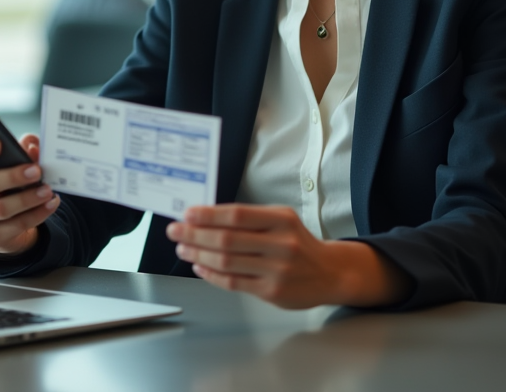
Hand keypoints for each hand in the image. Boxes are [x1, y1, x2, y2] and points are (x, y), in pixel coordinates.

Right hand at [0, 134, 59, 254]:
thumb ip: (22, 150)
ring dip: (28, 199)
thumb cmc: (6, 183)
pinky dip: (38, 213)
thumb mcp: (11, 164)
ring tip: (47, 190)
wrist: (3, 220)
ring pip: (2, 208)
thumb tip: (32, 146)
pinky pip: (18, 224)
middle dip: (14, 176)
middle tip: (36, 170)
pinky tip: (51, 203)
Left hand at [165, 204, 408, 308]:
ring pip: (227, 262)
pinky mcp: (272, 292)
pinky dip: (211, 275)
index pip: (237, 215)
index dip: (208, 215)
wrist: (329, 273)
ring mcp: (277, 270)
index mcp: (281, 220)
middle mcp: (281, 244)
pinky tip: (199, 267)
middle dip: (195, 235)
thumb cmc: (297, 243)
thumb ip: (249, 219)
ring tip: (183, 249)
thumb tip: (205, 217)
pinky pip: (233, 283)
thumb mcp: (281, 220)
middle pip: (227, 239)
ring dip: (198, 255)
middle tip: (175, 231)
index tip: (187, 214)